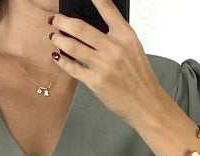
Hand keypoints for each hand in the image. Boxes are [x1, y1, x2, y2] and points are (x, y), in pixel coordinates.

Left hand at [47, 0, 168, 129]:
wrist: (145, 102)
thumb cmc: (139, 77)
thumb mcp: (133, 48)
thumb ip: (116, 36)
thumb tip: (92, 29)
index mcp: (125, 35)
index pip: (107, 8)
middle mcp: (114, 47)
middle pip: (81, 28)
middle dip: (63, 22)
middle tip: (55, 20)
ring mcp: (103, 65)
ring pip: (73, 47)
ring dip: (59, 40)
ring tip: (54, 37)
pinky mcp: (95, 82)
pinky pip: (73, 68)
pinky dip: (62, 61)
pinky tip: (58, 56)